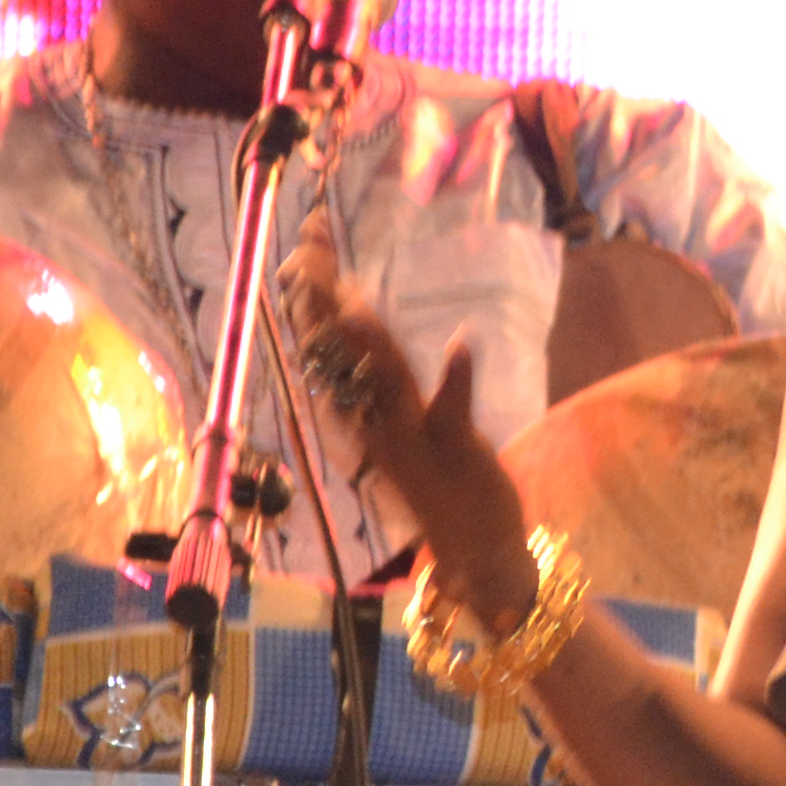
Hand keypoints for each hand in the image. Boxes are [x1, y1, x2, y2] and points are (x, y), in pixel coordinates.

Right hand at [277, 229, 527, 614]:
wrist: (476, 553)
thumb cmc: (444, 482)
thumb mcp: (407, 419)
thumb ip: (381, 373)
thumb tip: (354, 318)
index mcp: (364, 411)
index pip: (328, 338)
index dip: (315, 286)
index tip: (309, 232)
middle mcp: (376, 425)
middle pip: (340, 353)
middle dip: (323, 298)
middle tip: (309, 242)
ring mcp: (412, 442)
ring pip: (381, 384)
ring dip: (368, 343)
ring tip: (352, 301)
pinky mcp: (455, 454)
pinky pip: (452, 412)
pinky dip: (457, 378)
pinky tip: (462, 341)